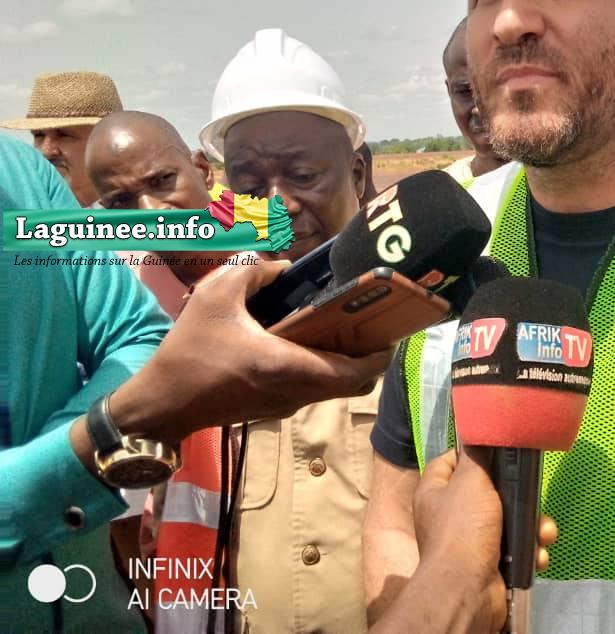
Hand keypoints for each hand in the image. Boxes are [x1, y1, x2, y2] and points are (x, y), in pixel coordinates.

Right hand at [108, 259, 389, 442]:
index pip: (355, 372)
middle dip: (370, 356)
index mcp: (289, 366)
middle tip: (370, 323)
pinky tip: (310, 339)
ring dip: (347, 363)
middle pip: (354, 383)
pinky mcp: (274, 409)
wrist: (161, 405)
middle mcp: (296, 391)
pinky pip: (314, 389)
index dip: (381, 355)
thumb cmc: (190, 351)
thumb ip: (254, 272)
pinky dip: (323, 369)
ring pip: (334, 388)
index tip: (392, 331)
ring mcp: (287, 405)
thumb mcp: (215, 296)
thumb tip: (284, 268)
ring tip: (344, 326)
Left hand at [411, 448, 558, 633]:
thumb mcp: (470, 479)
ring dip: (530, 525)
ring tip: (543, 530)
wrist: (467, 589)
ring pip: (507, 520)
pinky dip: (529, 549)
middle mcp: (449, 515)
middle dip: (516, 494)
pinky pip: (514, 547)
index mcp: (435, 492)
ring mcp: (470, 541)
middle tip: (531, 493)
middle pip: (487, 491)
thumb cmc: (463, 528)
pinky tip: (537, 552)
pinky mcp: (490, 562)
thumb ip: (476, 454)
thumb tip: (478, 431)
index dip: (472, 452)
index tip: (497, 449)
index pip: (449, 460)